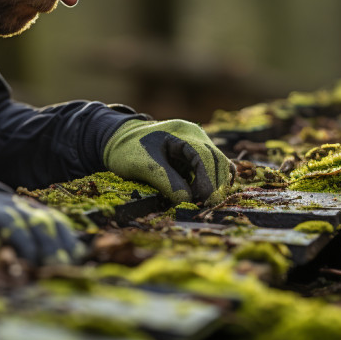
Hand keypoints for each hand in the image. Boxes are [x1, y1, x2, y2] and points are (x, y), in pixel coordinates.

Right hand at [0, 190, 80, 264]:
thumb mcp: (23, 232)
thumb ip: (48, 247)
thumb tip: (80, 265)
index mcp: (34, 213)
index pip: (57, 225)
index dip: (67, 245)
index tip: (73, 266)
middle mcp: (16, 209)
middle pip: (38, 223)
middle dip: (49, 247)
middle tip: (53, 271)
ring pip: (11, 220)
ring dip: (22, 242)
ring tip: (27, 266)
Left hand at [103, 119, 233, 202]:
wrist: (120, 141)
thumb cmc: (128, 150)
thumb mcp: (143, 165)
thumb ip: (166, 181)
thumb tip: (188, 200)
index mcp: (184, 133)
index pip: (205, 156)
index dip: (208, 180)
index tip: (204, 201)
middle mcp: (196, 136)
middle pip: (218, 161)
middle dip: (214, 186)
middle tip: (204, 207)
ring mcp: (198, 145)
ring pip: (220, 165)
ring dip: (215, 185)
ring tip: (199, 202)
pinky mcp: (196, 156)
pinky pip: (213, 169)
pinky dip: (212, 182)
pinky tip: (201, 196)